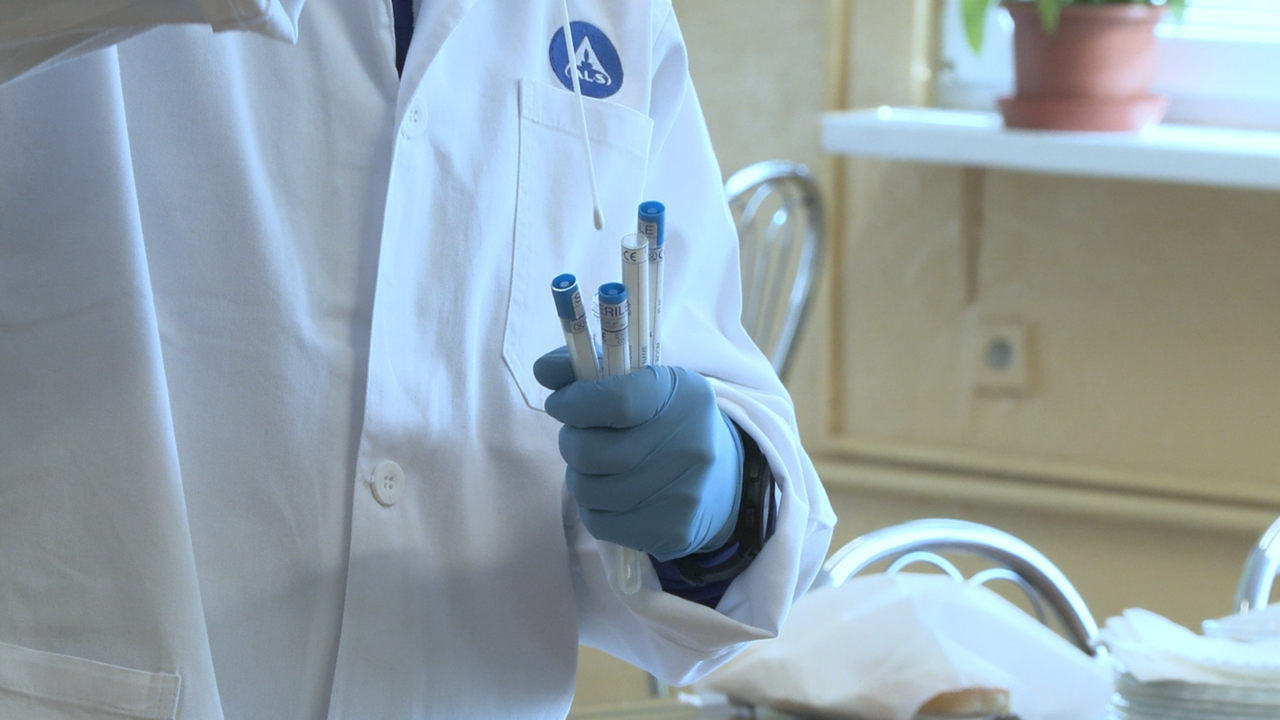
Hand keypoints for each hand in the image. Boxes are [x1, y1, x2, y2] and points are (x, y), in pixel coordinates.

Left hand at [534, 347, 742, 561]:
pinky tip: (610, 495)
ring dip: (579, 476)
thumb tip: (544, 370)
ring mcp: (683, 493)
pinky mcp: (672, 531)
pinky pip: (599, 523)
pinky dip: (593, 508)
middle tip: (580, 438)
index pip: (614, 400)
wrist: (721, 481)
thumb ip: (591, 371)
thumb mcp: (643, 383)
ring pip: (588, 491)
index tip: (560, 403)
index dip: (574, 403)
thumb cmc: (667, 423)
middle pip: (590, 452)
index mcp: (682, 395)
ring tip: (596, 467)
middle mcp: (689, 445)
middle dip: (571, 442)